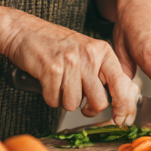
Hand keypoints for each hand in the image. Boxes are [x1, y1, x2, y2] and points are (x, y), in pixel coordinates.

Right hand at [0, 11, 140, 125]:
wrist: (25, 31)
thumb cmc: (56, 44)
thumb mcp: (87, 52)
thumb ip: (104, 73)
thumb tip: (123, 99)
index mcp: (102, 51)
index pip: (122, 84)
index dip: (124, 107)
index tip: (121, 119)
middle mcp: (89, 55)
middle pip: (99, 101)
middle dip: (88, 108)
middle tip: (81, 101)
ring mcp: (70, 62)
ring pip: (74, 104)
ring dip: (65, 100)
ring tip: (60, 83)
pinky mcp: (51, 69)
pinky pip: (54, 100)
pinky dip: (50, 97)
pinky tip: (48, 82)